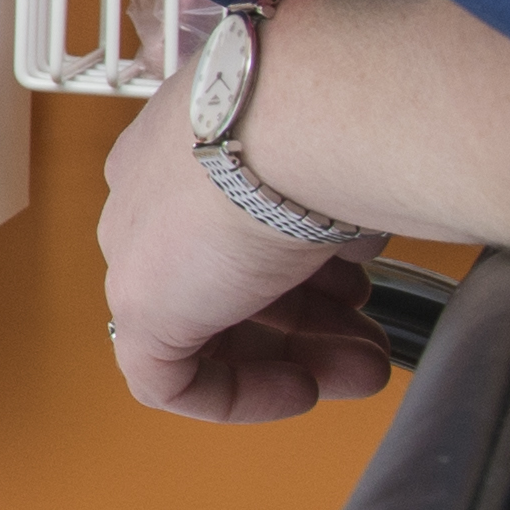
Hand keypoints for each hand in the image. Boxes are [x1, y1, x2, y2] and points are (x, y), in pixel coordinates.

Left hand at [98, 84, 396, 423]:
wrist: (311, 116)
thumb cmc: (340, 115)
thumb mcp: (340, 157)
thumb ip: (336, 200)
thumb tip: (365, 230)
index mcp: (192, 140)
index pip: (235, 223)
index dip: (307, 267)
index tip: (361, 287)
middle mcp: (155, 187)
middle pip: (228, 275)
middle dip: (311, 318)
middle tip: (371, 340)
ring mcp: (138, 246)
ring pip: (209, 325)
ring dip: (296, 353)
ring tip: (366, 364)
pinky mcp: (139, 306)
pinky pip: (170, 379)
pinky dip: (238, 394)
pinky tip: (301, 388)